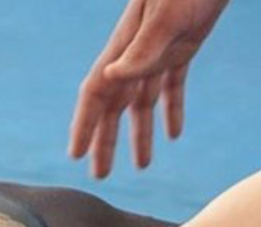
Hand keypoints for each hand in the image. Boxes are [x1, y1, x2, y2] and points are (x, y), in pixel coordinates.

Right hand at [68, 0, 229, 176]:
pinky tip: (174, 134)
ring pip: (142, 102)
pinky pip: (172, 87)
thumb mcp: (168, 13)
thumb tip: (112, 80)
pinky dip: (172, 110)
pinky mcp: (183, 47)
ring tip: (143, 166)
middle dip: (105, 141)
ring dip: (139, 134)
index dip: (85, 125)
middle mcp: (136, 53)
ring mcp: (159, 51)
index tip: (77, 155)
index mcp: (125, 47)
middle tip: (100, 175)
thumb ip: (142, 49)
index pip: (96, 93)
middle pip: (114, 106)